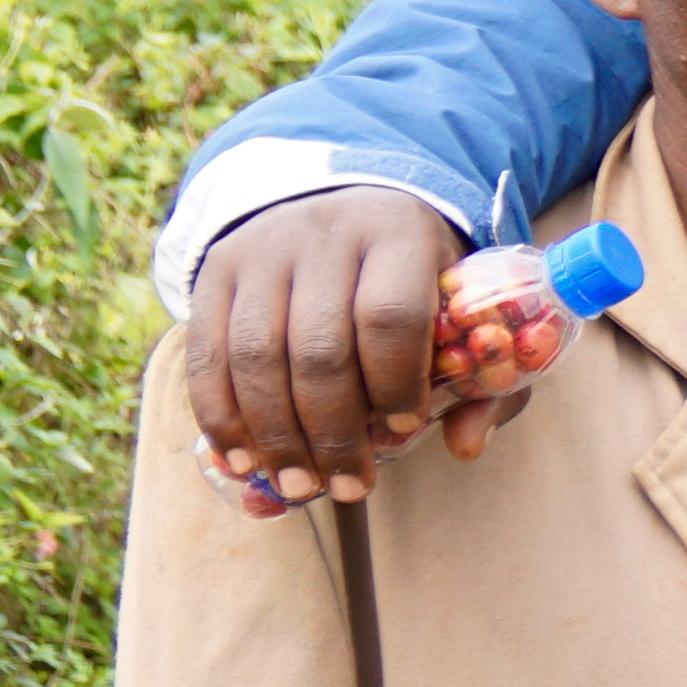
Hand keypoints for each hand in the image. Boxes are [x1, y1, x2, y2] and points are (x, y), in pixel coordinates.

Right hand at [190, 192, 515, 501]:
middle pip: (318, 348)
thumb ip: (479, 375)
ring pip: (255, 356)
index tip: (401, 428)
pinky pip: (206, 354)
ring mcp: (261, 251)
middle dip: (331, 432)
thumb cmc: (412, 273)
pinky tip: (243, 460)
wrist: (341, 199)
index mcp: (398, 235)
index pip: (389, 315)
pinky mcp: (215, 272)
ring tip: (298, 486)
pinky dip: (220, 416)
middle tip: (347, 486)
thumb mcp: (460, 302)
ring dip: (274, 436)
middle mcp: (325, 235)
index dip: (394, 382)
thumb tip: (467, 446)